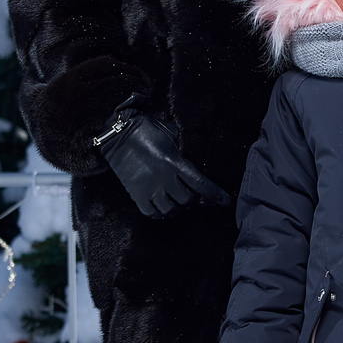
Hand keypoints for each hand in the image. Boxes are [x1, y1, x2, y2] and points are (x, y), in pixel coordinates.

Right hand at [96, 107, 229, 218]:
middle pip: (187, 200)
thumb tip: (195, 163)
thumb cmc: (146, 128)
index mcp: (174, 161)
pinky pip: (151, 213)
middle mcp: (163, 177)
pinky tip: (164, 208)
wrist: (117, 132)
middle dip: (194, 201)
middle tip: (194, 197)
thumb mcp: (171, 133)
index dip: (215, 195)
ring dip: (178, 208)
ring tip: (179, 203)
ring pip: (170, 209)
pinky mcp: (135, 193)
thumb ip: (184, 149)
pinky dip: (160, 214)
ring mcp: (148, 187)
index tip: (225, 202)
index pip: (201, 183)